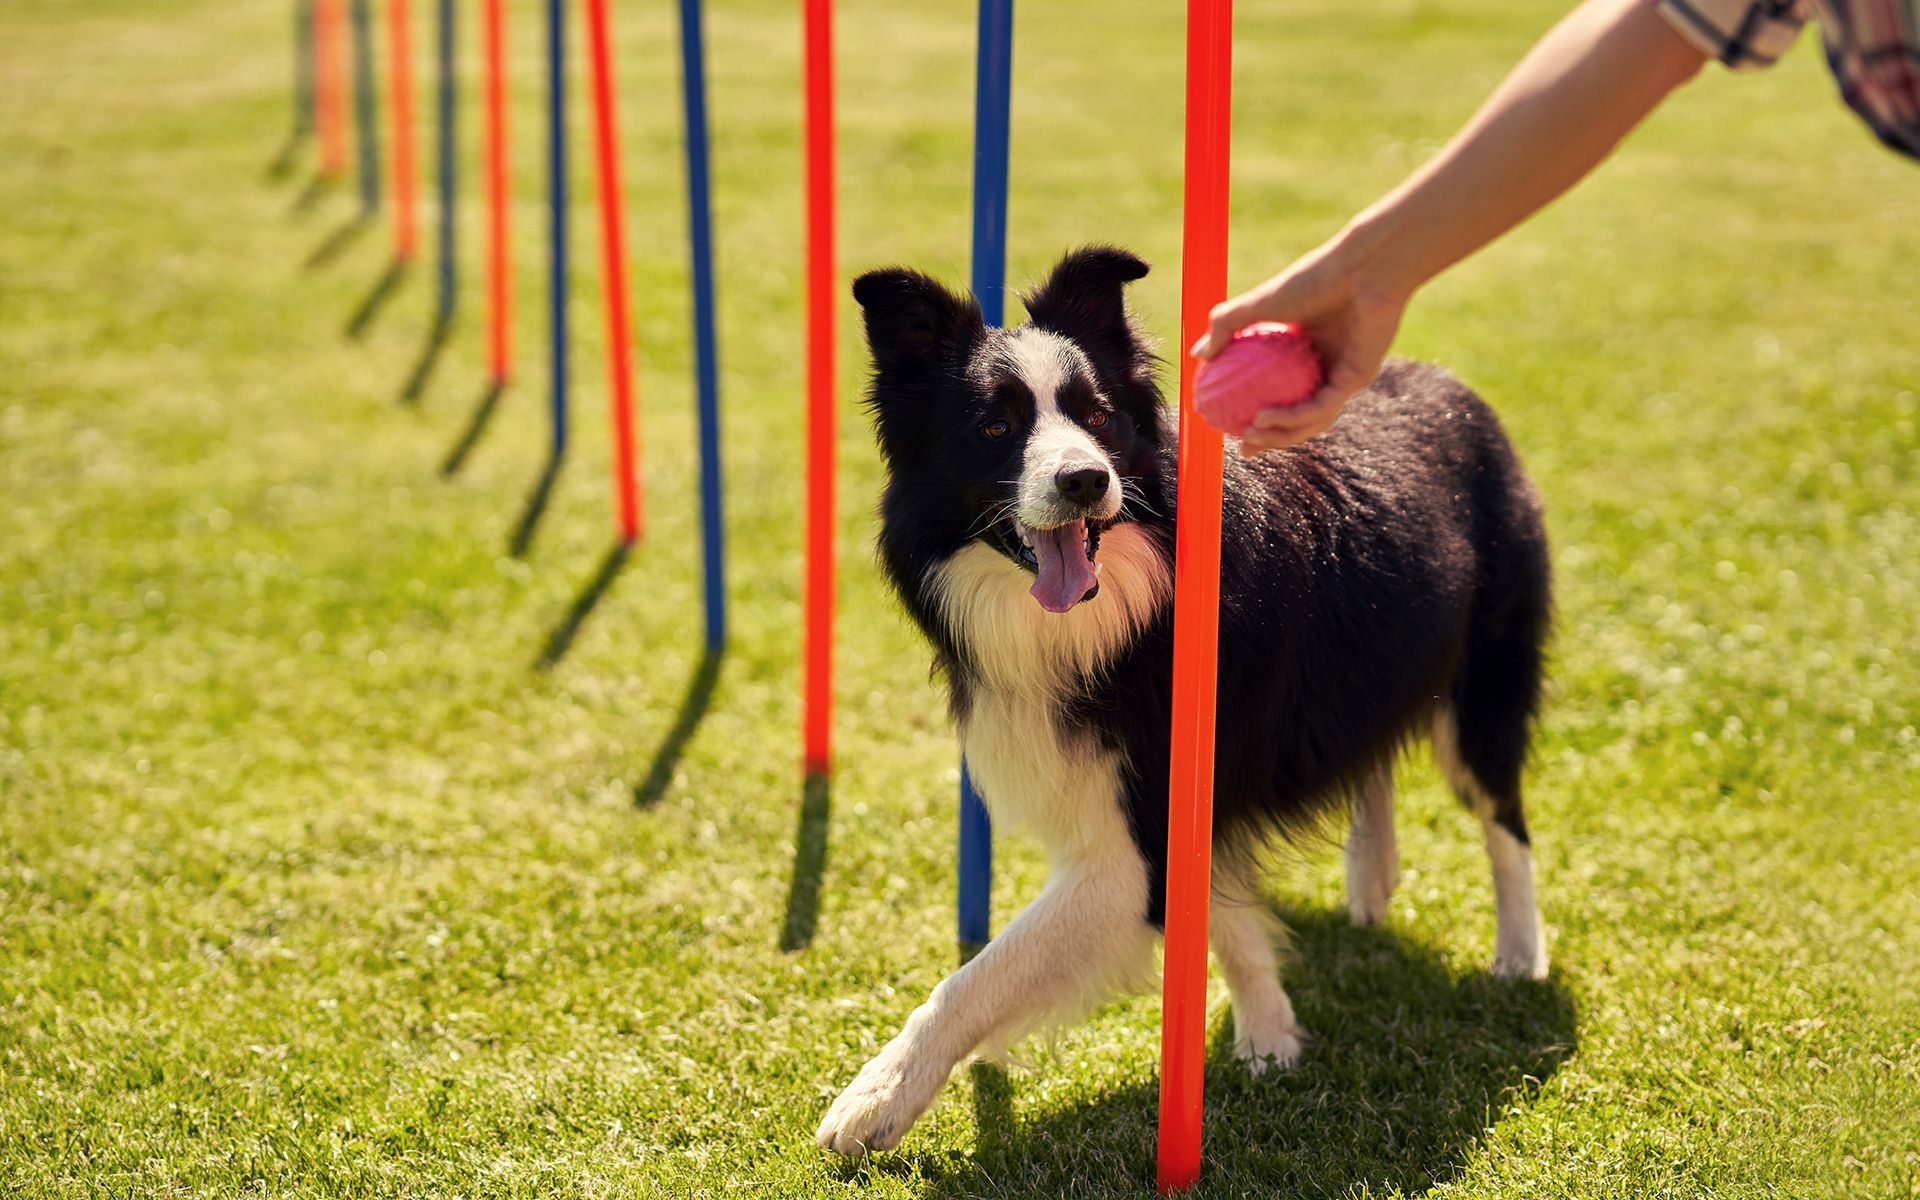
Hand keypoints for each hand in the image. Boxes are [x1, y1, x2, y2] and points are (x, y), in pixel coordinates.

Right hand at [1191, 239, 1407, 454]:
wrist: (1362, 268)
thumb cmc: (1315, 278)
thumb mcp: (1259, 301)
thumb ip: (1226, 325)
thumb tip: (1198, 355)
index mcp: (1306, 351)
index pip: (1280, 391)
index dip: (1256, 412)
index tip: (1228, 421)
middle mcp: (1326, 366)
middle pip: (1298, 415)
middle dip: (1271, 439)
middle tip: (1242, 446)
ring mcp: (1343, 375)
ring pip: (1310, 420)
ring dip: (1280, 435)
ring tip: (1249, 436)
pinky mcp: (1356, 379)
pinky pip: (1319, 408)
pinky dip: (1291, 418)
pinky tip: (1265, 418)